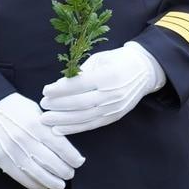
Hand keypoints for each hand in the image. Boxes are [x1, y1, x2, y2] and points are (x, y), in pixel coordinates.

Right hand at [0, 93, 84, 188]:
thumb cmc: (16, 108)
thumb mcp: (37, 111)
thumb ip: (50, 127)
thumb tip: (66, 146)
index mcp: (37, 125)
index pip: (61, 146)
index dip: (72, 157)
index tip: (79, 162)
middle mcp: (25, 139)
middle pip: (51, 162)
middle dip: (64, 171)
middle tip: (70, 174)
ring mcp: (12, 150)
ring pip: (37, 173)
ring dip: (51, 181)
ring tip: (60, 185)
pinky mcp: (1, 159)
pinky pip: (20, 176)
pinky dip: (33, 183)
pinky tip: (42, 186)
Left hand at [39, 42, 164, 134]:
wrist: (145, 70)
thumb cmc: (119, 60)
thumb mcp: (100, 59)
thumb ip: (81, 72)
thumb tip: (59, 85)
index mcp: (109, 75)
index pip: (80, 85)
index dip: (61, 89)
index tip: (45, 90)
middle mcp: (112, 94)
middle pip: (80, 103)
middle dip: (58, 105)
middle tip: (42, 105)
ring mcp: (114, 107)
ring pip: (84, 117)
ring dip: (62, 120)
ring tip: (46, 119)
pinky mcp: (114, 116)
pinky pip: (92, 125)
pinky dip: (74, 129)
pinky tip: (59, 130)